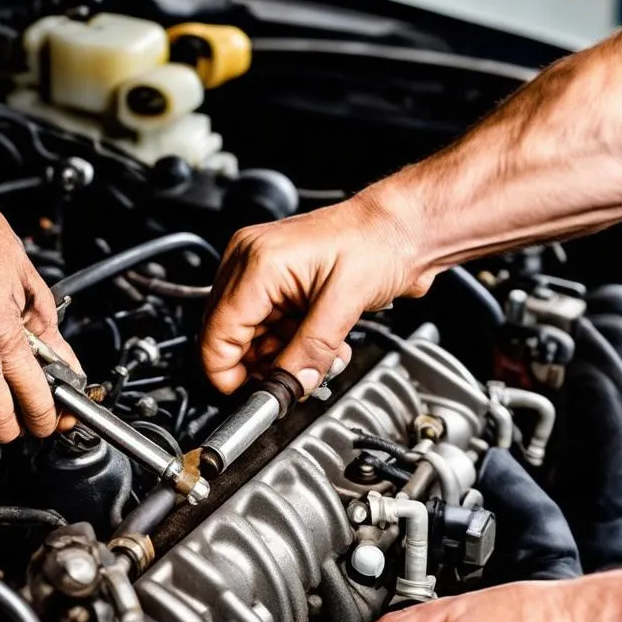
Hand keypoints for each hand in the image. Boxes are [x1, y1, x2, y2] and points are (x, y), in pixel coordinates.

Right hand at [201, 190, 424, 394]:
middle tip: (298, 378)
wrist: (404, 226)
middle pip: (230, 334)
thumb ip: (313, 351)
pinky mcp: (278, 279)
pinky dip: (290, 341)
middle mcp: (251, 261)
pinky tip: (320, 343)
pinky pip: (269, 322)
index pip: (218, 330)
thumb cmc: (379, 240)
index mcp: (258, 262)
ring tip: (321, 357)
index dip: (227, 371)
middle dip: (264, 364)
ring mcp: (262, 269)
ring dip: (282, 355)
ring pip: (252, 333)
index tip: (251, 395)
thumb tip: (292, 384)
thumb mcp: (345, 302)